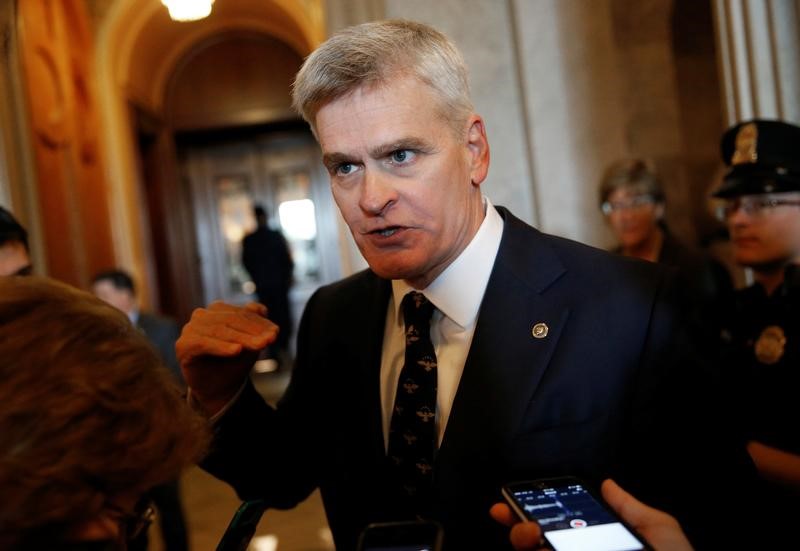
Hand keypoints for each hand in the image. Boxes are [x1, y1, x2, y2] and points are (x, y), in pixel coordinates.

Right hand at [176, 301, 278, 414]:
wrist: (219, 388)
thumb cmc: (235, 362)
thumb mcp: (250, 343)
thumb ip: (255, 324)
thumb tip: (261, 308)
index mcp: (218, 310)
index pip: (241, 313)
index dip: (260, 323)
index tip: (276, 333)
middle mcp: (202, 316)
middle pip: (232, 321)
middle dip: (253, 331)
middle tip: (270, 340)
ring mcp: (190, 328)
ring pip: (220, 331)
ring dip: (242, 339)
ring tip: (259, 346)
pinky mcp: (183, 345)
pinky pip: (204, 343)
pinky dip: (221, 347)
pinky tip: (236, 351)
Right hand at [490, 479, 693, 550]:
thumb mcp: (658, 531)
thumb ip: (630, 508)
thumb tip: (608, 485)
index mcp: (595, 544)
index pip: (556, 528)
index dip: (529, 513)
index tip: (509, 501)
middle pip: (535, 545)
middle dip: (518, 528)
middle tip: (525, 525)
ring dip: (524, 543)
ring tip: (534, 535)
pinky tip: (543, 548)